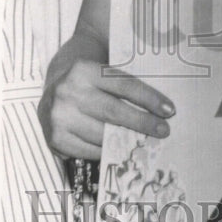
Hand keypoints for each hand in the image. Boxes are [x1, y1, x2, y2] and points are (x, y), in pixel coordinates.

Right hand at [38, 56, 174, 160]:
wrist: (53, 83)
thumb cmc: (86, 77)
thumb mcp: (101, 71)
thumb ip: (122, 86)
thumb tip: (157, 110)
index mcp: (83, 70)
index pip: (124, 85)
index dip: (149, 99)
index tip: (169, 110)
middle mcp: (68, 92)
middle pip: (114, 112)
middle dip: (143, 123)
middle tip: (164, 130)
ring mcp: (59, 117)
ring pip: (102, 135)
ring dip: (126, 140)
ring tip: (143, 141)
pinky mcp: (55, 138)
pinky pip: (88, 151)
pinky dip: (106, 150)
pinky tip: (117, 147)